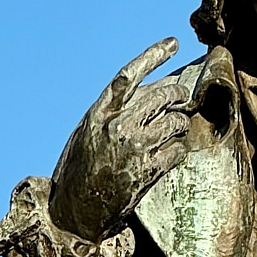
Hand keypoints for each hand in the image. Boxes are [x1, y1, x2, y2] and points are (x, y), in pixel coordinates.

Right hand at [49, 39, 189, 243]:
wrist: (74, 212)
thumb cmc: (79, 170)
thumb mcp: (87, 132)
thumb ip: (113, 111)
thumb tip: (148, 91)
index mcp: (98, 113)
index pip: (129, 75)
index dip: (153, 55)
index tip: (173, 44)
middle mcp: (117, 127)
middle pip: (161, 96)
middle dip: (177, 94)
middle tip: (181, 97)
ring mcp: (135, 149)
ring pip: (175, 122)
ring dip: (180, 123)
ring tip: (174, 128)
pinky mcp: (148, 172)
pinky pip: (178, 149)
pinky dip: (178, 148)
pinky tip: (171, 153)